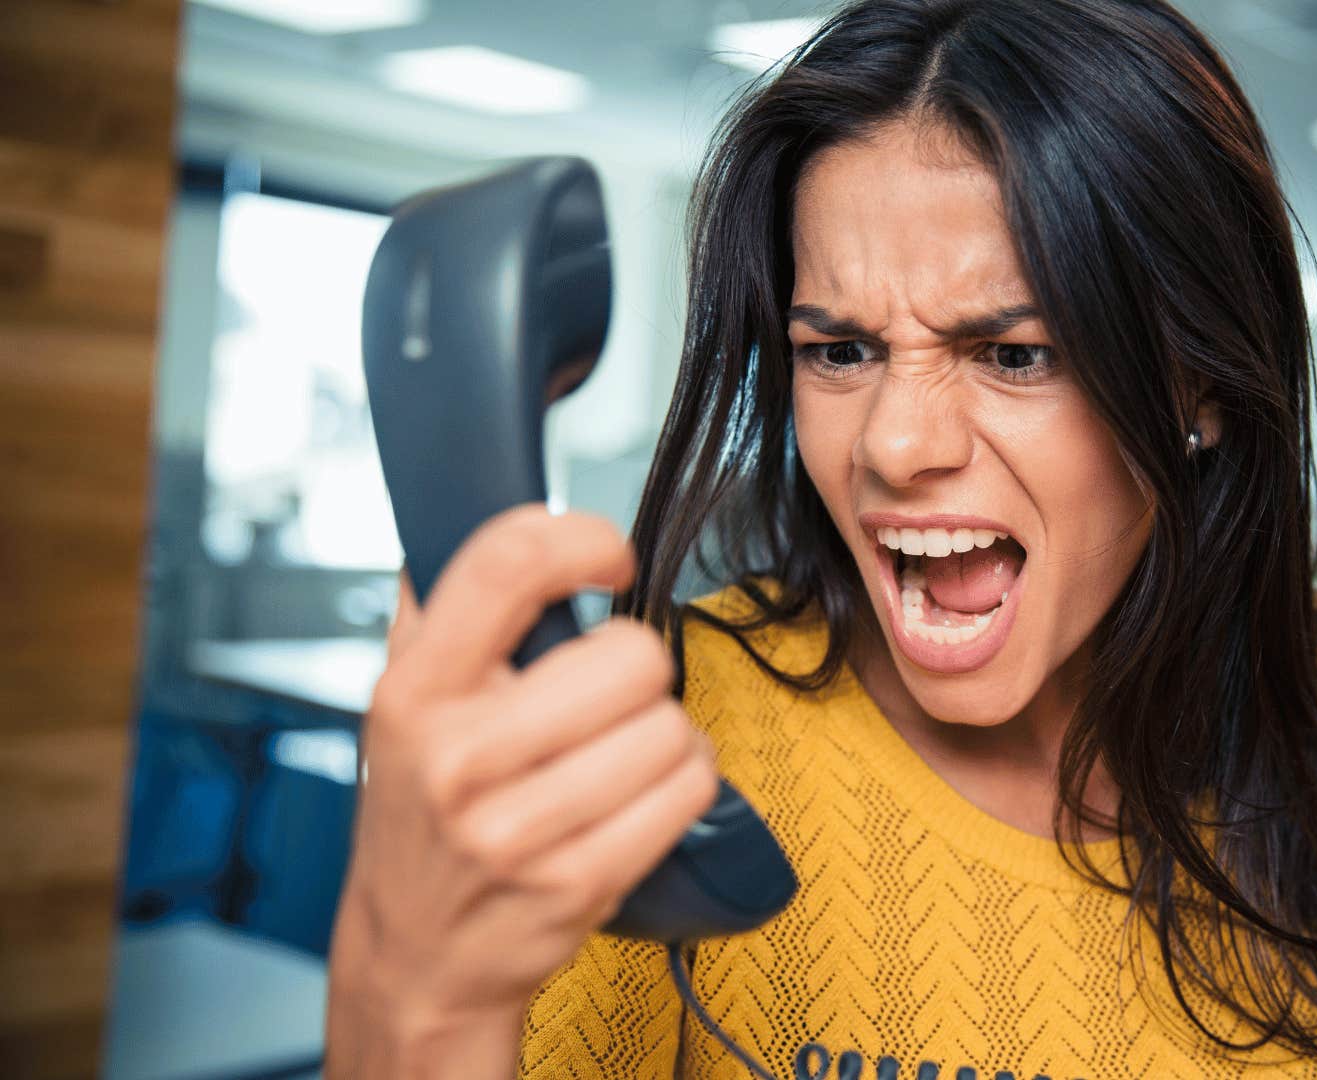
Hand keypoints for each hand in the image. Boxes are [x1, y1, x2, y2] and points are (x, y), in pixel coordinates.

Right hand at [323, 505, 716, 1077]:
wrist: (415, 960)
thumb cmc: (422, 817)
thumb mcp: (398, 707)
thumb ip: (433, 609)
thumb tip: (465, 502)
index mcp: (413, 693)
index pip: (503, 565)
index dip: (579, 537)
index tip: (606, 555)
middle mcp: (458, 757)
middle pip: (630, 653)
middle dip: (637, 667)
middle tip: (607, 696)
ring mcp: (518, 828)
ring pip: (670, 725)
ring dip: (667, 733)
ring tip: (621, 753)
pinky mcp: (578, 882)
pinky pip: (689, 789)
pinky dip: (685, 782)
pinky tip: (641, 795)